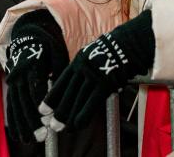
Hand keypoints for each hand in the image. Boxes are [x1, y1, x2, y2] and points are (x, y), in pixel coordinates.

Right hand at [4, 10, 68, 143]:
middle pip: (25, 101)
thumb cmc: (48, 45)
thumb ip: (62, 70)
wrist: (28, 35)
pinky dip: (13, 122)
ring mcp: (13, 81)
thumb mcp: (58, 52)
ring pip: (15, 106)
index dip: (41, 103)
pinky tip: (19, 135)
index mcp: (32, 64)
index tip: (48, 117)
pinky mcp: (11, 87)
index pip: (36, 87)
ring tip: (29, 140)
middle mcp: (20, 74)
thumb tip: (68, 88)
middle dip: (32, 120)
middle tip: (42, 135)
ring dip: (22, 125)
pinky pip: (10, 106)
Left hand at [38, 9, 154, 133]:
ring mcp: (93, 75)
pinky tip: (78, 125)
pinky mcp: (105, 83)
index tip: (43, 110)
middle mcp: (82, 68)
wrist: (130, 43)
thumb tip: (75, 84)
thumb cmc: (113, 51)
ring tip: (63, 129)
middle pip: (67, 94)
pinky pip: (91, 102)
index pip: (60, 83)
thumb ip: (82, 69)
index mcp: (77, 61)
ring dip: (69, 117)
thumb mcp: (92, 55)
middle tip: (52, 125)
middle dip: (58, 112)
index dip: (51, 98)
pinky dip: (83, 116)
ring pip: (77, 100)